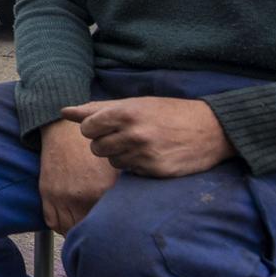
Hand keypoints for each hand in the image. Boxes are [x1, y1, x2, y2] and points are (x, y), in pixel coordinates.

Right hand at [38, 118, 117, 233]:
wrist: (64, 131)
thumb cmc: (92, 149)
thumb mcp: (114, 167)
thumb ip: (125, 190)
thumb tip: (138, 212)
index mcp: (102, 190)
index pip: (110, 224)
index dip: (113, 231)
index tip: (116, 234)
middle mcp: (81, 196)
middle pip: (88, 230)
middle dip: (95, 236)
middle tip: (100, 238)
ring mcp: (62, 196)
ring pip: (68, 229)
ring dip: (75, 233)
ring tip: (83, 233)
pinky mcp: (47, 193)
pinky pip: (52, 221)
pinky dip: (60, 226)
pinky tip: (68, 223)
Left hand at [60, 97, 233, 177]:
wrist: (211, 129)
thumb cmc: (169, 112)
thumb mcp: (135, 103)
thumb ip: (97, 109)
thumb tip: (64, 111)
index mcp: (126, 113)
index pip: (87, 128)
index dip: (93, 128)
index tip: (106, 126)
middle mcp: (134, 134)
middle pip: (96, 148)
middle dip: (106, 143)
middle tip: (126, 136)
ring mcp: (145, 154)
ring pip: (112, 162)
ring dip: (121, 155)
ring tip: (141, 145)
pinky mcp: (155, 171)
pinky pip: (131, 172)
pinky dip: (137, 165)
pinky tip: (152, 155)